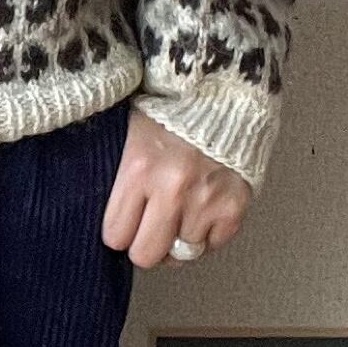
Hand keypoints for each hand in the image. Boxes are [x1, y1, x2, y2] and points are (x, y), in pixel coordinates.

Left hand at [102, 108, 252, 268]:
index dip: (120, 233)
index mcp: (138, 170)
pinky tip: (204, 212)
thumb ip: (120, 177)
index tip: (126, 224)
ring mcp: (205, 201)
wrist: (226, 92)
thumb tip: (113, 221)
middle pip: (147, 254)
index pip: (115, 235)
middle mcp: (171, 190)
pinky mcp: (234, 207)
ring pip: (183, 253)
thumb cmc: (172, 112)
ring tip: (182, 213)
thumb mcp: (131, 134)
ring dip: (180, 237)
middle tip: (151, 230)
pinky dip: (209, 234)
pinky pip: (214, 245)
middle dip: (146, 245)